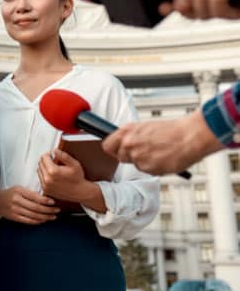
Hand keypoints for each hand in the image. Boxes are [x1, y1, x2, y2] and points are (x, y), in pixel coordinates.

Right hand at [0, 186, 58, 224]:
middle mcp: (16, 200)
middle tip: (57, 211)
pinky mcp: (14, 217)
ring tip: (53, 217)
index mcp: (19, 191)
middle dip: (48, 210)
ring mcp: (15, 210)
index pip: (35, 197)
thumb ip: (30, 193)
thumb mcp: (18, 188)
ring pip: (33, 215)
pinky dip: (37, 221)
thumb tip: (45, 198)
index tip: (53, 202)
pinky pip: (28, 221)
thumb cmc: (9, 194)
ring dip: (45, 217)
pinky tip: (43, 220)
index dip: (45, 200)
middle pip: (36, 208)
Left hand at [37, 150, 96, 203]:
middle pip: (40, 163)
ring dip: (44, 168)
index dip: (48, 154)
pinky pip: (41, 179)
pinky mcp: (45, 190)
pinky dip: (44, 175)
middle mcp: (47, 179)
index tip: (52, 155)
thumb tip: (55, 151)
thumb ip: (64, 156)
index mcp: (53, 171)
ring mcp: (45, 185)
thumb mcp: (74, 164)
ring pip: (39, 171)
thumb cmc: (78, 179)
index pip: (44, 157)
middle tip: (54, 161)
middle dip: (46, 160)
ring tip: (53, 168)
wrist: (80, 192)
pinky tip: (52, 175)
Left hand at [102, 111, 223, 174]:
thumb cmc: (172, 130)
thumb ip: (130, 135)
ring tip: (159, 152)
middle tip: (145, 151)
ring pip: (136, 165)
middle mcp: (129, 145)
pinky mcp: (150, 169)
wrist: (190, 137)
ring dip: (145, 162)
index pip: (107, 146)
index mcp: (126, 132)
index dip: (114, 149)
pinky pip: (148, 171)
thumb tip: (122, 143)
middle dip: (131, 156)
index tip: (119, 150)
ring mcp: (139, 158)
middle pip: (121, 158)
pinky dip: (155, 167)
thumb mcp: (145, 127)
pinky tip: (164, 158)